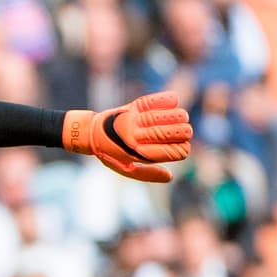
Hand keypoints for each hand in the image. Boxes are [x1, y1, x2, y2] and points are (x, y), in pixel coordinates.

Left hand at [63, 92, 192, 182]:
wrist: (91, 134)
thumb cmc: (112, 153)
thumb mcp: (127, 169)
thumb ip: (147, 174)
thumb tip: (170, 176)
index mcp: (136, 154)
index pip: (171, 152)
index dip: (182, 150)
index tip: (182, 148)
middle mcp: (135, 137)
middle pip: (171, 134)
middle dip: (183, 132)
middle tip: (185, 132)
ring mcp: (133, 121)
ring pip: (165, 117)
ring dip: (178, 116)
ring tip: (182, 117)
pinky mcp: (132, 107)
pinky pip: (152, 101)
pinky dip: (166, 99)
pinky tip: (174, 101)